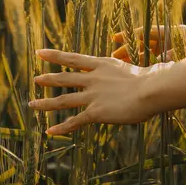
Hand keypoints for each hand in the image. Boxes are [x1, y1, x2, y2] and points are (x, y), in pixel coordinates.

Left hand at [29, 49, 172, 134]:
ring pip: (64, 100)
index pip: (73, 58)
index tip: (40, 52)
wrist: (152, 89)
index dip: (55, 56)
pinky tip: (50, 132)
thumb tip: (132, 78)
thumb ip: (126, 74)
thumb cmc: (153, 80)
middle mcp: (94, 78)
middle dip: (49, 79)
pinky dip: (62, 127)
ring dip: (46, 103)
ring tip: (32, 105)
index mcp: (102, 64)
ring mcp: (93, 95)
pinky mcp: (96, 112)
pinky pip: (75, 121)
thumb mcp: (135, 70)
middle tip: (36, 79)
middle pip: (65, 78)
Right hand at [111, 24, 185, 62]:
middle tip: (113, 59)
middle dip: (129, 50)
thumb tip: (161, 60)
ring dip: (136, 61)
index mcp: (175, 32)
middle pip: (145, 44)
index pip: (147, 32)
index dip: (130, 36)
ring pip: (150, 56)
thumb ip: (178, 54)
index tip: (114, 40)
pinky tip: (137, 76)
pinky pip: (158, 65)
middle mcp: (173, 41)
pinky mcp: (178, 64)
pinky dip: (147, 69)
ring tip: (121, 69)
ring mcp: (175, 52)